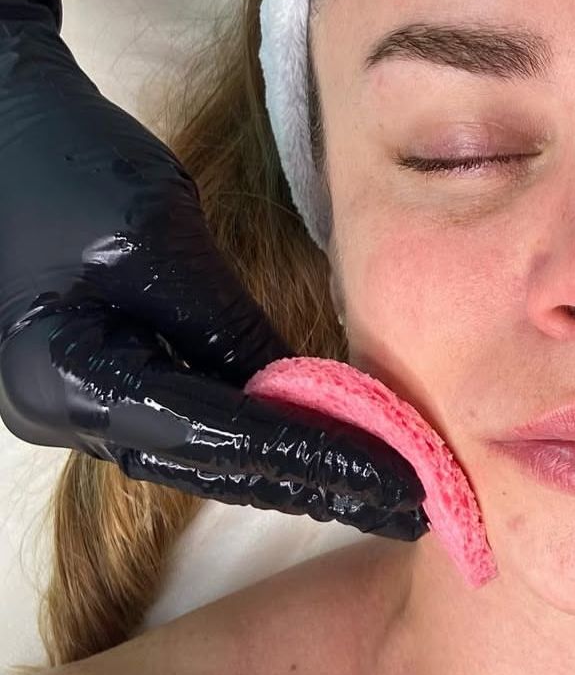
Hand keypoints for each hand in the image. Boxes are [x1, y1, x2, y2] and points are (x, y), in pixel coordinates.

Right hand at [0, 0, 428, 539]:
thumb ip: (233, 329)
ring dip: (293, 476)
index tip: (401, 481)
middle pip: (215, 466)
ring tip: (375, 494)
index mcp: (72, 380)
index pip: (225, 438)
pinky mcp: (94, 383)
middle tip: (407, 510)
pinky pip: (188, 429)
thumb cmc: (71, 164)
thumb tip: (312, 398)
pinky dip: (257, 443)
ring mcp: (75, 406)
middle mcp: (67, 414)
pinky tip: (313, 456)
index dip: (320, 461)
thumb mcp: (163, 240)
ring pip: (204, 458)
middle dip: (318, 488)